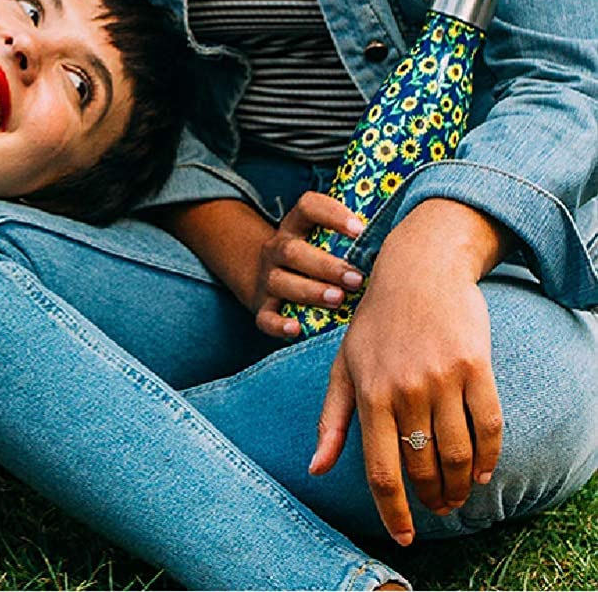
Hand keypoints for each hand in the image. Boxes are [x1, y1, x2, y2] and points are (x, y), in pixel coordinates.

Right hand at [250, 190, 365, 339]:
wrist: (269, 280)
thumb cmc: (317, 261)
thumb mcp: (325, 241)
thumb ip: (356, 239)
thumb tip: (407, 236)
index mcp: (297, 227)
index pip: (307, 207)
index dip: (332, 214)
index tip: (360, 230)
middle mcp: (278, 249)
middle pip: (293, 250)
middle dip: (326, 265)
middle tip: (357, 278)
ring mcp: (268, 278)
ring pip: (280, 281)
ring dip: (310, 291)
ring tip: (338, 300)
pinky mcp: (263, 308)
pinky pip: (265, 317)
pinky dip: (279, 324)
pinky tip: (297, 328)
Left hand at [309, 216, 503, 544]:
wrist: (418, 269)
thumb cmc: (375, 322)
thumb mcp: (344, 365)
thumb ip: (332, 420)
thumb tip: (317, 469)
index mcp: (368, 392)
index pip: (381, 470)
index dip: (394, 512)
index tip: (405, 537)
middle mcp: (404, 388)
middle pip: (424, 468)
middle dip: (431, 499)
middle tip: (436, 507)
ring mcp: (442, 378)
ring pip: (459, 455)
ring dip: (461, 486)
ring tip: (457, 495)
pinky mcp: (475, 367)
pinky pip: (490, 427)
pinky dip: (490, 458)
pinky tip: (483, 472)